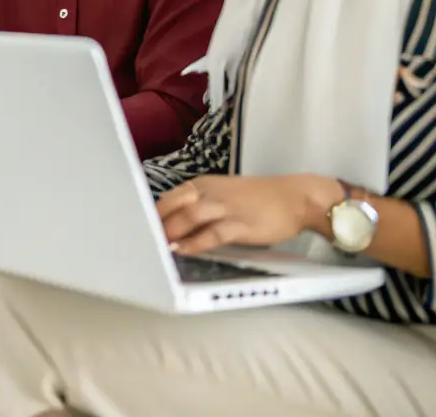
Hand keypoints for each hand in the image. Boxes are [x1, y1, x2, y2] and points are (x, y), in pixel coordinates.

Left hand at [156, 174, 339, 255]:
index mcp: (206, 184)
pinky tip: (185, 250)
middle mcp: (213, 192)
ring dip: (172, 231)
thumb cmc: (260, 199)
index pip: (172, 196)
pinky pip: (214, 233)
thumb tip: (175, 223)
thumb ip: (202, 205)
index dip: (154, 212)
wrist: (296, 197)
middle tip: (142, 239)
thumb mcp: (226, 194)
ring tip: (158, 246)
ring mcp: (228, 207)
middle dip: (158, 223)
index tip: (138, 226)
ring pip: (191, 215)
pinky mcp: (242, 225)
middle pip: (176, 204)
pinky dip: (196, 243)